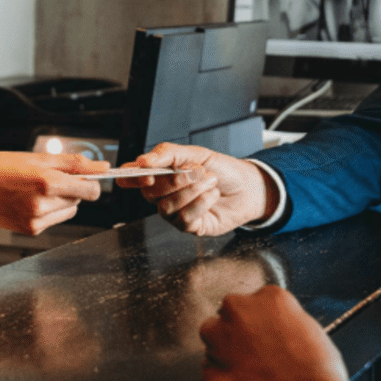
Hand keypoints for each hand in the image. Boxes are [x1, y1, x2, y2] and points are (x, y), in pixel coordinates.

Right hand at [0, 151, 107, 234]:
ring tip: (36, 189)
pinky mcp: (29, 230)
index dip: (91, 182)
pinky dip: (48, 211)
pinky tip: (29, 200)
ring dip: (61, 200)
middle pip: (79, 199)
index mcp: (47, 182)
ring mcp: (36, 220)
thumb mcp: (38, 157)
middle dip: (70, 188)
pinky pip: (53, 220)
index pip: (91, 190)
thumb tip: (102, 167)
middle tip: (48, 177)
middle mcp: (43, 204)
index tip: (84, 177)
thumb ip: (74, 163)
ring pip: (68, 211)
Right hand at [117, 142, 277, 235]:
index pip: (133, 176)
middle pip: (149, 192)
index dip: (132, 177)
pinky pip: (183, 219)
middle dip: (175, 180)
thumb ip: (168, 154)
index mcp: (162, 173)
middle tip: (198, 171)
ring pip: (165, 207)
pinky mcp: (189, 227)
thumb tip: (143, 160)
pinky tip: (212, 196)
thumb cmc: (223, 170)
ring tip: (210, 182)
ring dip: (191, 191)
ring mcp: (175, 212)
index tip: (146, 174)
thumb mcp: (197, 154)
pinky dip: (200, 204)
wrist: (249, 188)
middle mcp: (164, 194)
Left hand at [200, 285, 365, 380]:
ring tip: (249, 373)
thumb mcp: (312, 331)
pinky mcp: (211, 375)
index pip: (256, 302)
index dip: (262, 322)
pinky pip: (212, 375)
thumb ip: (286, 322)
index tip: (268, 334)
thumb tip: (280, 331)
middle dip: (237, 331)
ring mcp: (220, 343)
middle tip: (257, 353)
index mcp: (268, 298)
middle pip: (228, 315)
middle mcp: (238, 313)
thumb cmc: (319, 372)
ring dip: (223, 352)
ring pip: (211, 340)